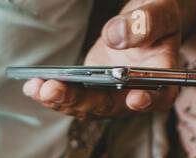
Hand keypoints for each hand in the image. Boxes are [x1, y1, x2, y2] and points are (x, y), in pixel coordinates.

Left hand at [23, 0, 181, 118]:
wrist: (143, 22)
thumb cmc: (155, 17)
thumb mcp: (158, 11)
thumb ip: (144, 23)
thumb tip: (113, 37)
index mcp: (163, 77)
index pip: (160, 95)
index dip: (148, 100)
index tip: (136, 98)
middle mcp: (137, 94)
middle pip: (110, 106)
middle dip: (80, 101)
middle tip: (53, 90)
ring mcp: (113, 97)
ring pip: (87, 107)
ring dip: (60, 101)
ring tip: (37, 88)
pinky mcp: (94, 92)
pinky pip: (74, 99)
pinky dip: (53, 95)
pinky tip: (33, 86)